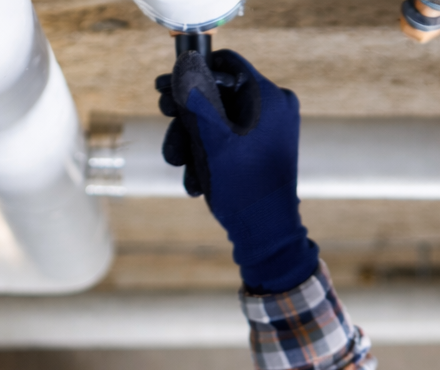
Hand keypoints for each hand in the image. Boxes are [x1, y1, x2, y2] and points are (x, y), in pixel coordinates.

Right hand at [156, 50, 317, 293]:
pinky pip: (230, 140)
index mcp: (270, 97)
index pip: (227, 64)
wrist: (266, 235)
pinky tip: (196, 179)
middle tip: (164, 120)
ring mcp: (271, 130)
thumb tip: (183, 66)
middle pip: (219, 93)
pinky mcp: (263, 150)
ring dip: (194, 141)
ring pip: (220, 120)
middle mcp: (275, 108)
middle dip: (188, 115)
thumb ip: (196, 98)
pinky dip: (209, 155)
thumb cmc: (243, 188)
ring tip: (179, 164)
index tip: (165, 87)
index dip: (192, 71)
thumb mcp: (212, 140)